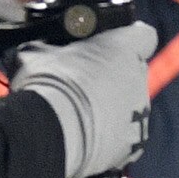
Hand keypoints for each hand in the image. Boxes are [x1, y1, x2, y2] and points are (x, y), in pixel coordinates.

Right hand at [14, 23, 156, 177]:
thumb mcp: (35, 52)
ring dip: (110, 107)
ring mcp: (140, 112)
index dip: (127, 39)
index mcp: (124, 47)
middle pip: (133, 72)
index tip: (110, 45)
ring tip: (76, 115)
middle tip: (80, 84)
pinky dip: (107, 137)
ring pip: (129, 105)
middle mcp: (139, 77)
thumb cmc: (46, 84)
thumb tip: (41, 49)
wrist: (48, 133)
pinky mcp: (133, 142)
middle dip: (111, 76)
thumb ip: (48, 46)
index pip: (143, 35)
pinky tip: (82, 138)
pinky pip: (123, 135)